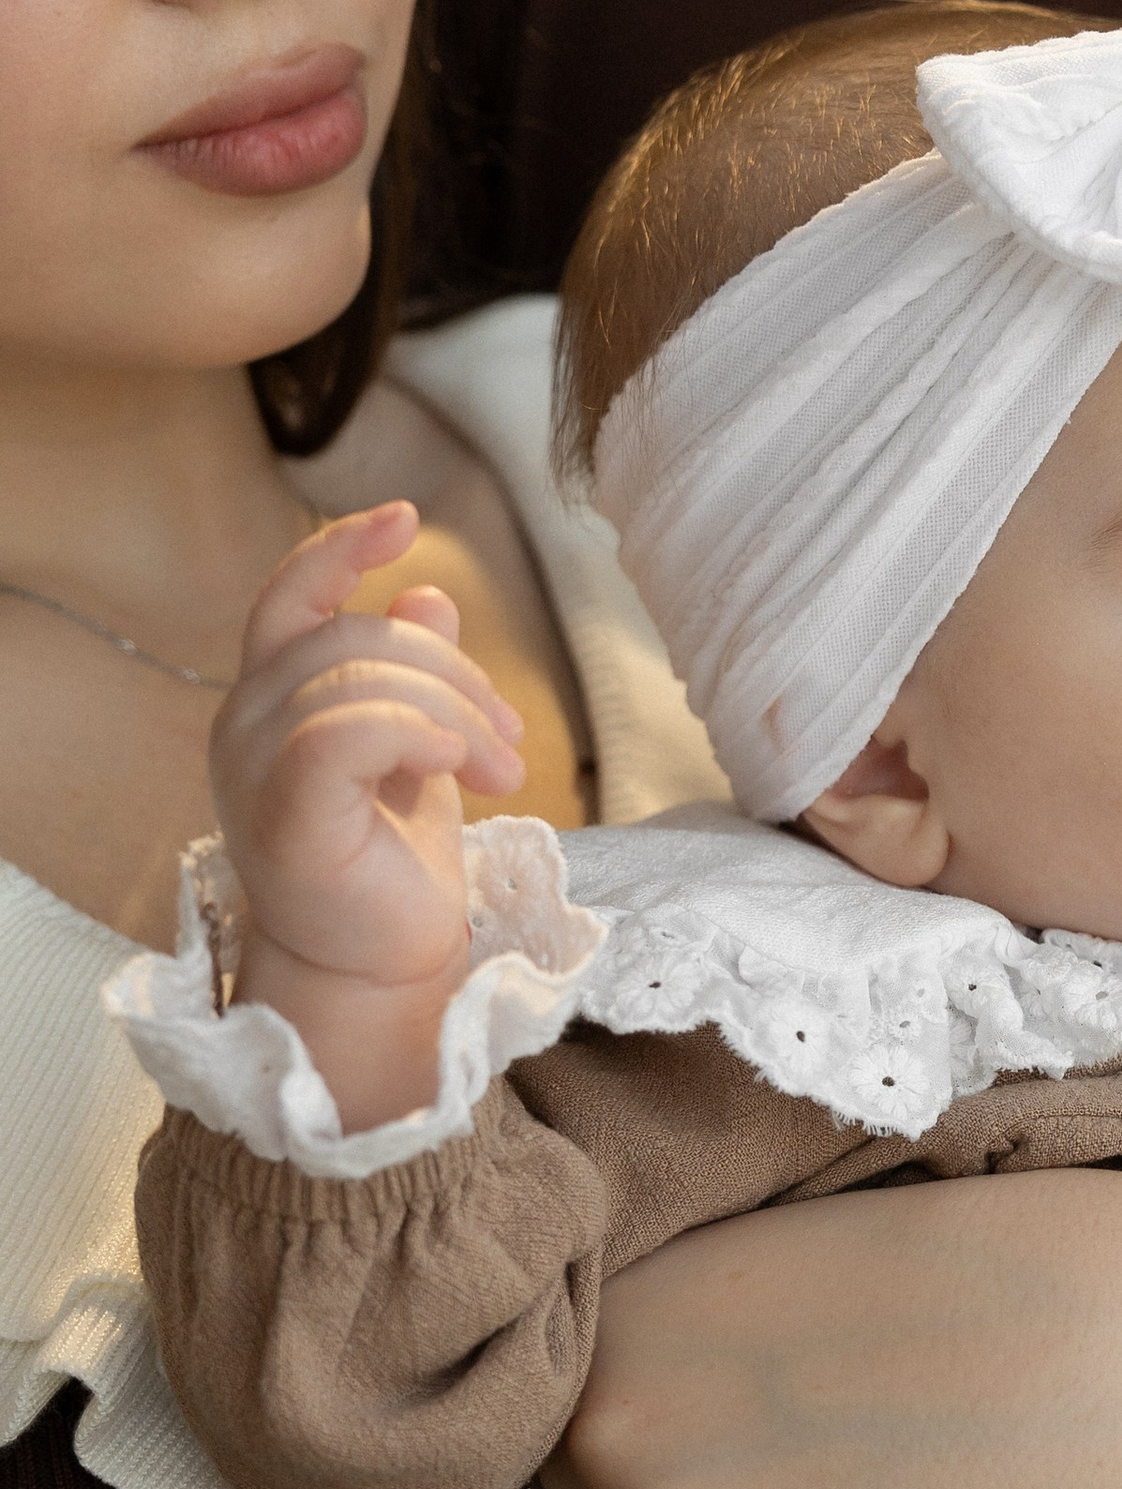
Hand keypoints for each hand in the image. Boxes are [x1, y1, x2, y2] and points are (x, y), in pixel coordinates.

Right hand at [213, 503, 525, 1126]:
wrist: (378, 967)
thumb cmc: (390, 866)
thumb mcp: (414, 752)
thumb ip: (411, 678)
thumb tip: (427, 594)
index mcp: (271, 698)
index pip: (289, 595)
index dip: (342, 548)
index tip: (408, 521)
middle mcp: (244, 722)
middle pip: (354, 637)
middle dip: (453, 674)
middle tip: (509, 742)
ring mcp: (255, 769)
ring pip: (361, 680)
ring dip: (456, 713)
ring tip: (501, 771)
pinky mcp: (287, 816)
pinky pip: (348, 733)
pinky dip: (419, 734)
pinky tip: (461, 768)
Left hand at [552, 1173, 1121, 1488]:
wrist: (1095, 1358)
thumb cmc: (955, 1290)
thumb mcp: (775, 1265)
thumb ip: (674, 1338)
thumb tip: (620, 1421)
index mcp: (615, 1317)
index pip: (570, 1422)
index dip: (663, 1428)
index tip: (743, 1420)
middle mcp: (609, 1425)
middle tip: (819, 1456)